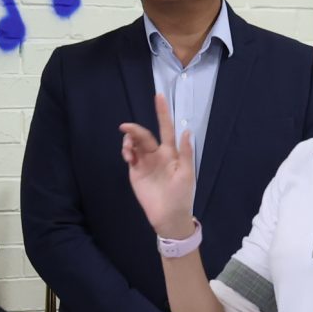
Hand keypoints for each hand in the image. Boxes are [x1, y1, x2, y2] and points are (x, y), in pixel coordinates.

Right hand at [119, 95, 196, 239]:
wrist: (168, 216)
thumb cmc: (181, 195)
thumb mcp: (186, 174)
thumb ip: (185, 152)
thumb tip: (186, 130)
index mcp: (171, 153)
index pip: (166, 128)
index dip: (162, 113)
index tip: (158, 95)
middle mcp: (157, 154)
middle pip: (145, 135)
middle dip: (135, 129)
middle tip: (125, 128)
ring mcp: (145, 162)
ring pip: (135, 143)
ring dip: (129, 140)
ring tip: (127, 150)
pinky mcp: (136, 172)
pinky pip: (130, 156)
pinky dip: (126, 151)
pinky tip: (128, 156)